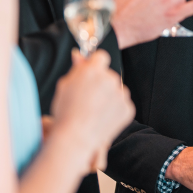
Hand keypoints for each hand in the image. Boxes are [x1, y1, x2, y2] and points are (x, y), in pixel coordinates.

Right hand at [48, 50, 134, 172]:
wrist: (75, 138)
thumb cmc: (66, 113)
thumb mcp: (64, 85)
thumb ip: (76, 68)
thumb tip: (79, 55)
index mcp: (94, 70)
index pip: (101, 56)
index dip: (95, 65)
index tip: (91, 74)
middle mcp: (110, 79)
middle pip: (109, 75)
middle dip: (101, 83)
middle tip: (88, 98)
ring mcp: (121, 94)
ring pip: (117, 90)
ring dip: (109, 96)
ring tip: (94, 111)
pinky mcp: (128, 108)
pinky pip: (122, 104)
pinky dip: (115, 110)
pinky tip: (102, 118)